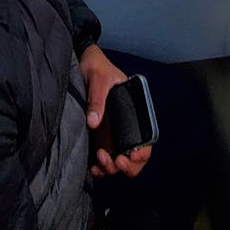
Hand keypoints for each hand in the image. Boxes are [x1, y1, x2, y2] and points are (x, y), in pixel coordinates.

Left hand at [78, 44, 152, 179]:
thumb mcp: (99, 79)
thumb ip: (98, 99)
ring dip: (112, 168)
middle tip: (115, 161)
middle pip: (135, 158)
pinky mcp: (99, 137)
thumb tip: (94, 122)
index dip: (142, 154)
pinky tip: (94, 167)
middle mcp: (126, 127)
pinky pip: (105, 160)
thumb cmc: (96, 67)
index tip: (130, 155)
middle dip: (128, 166)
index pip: (146, 140)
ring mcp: (112, 134)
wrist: (82, 61)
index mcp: (134, 113)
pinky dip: (102, 169)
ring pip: (119, 163)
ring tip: (100, 161)